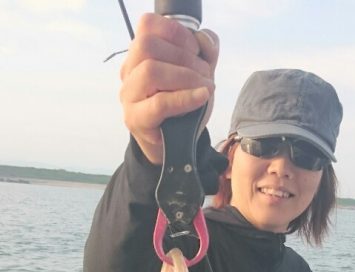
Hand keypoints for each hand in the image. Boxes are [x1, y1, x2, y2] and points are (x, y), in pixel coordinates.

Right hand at [119, 14, 218, 163]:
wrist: (175, 144)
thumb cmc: (184, 105)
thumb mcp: (199, 74)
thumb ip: (205, 52)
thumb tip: (204, 40)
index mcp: (140, 53)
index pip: (147, 25)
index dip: (176, 32)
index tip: (197, 50)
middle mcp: (129, 71)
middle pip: (147, 46)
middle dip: (184, 56)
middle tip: (205, 74)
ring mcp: (129, 95)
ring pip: (150, 71)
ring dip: (185, 77)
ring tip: (205, 88)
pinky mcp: (135, 119)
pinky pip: (159, 103)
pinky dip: (184, 98)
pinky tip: (201, 97)